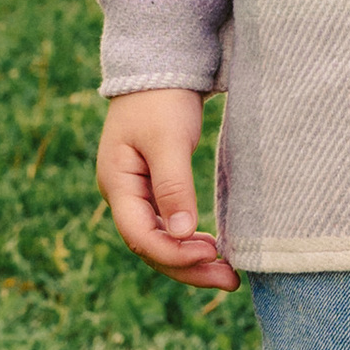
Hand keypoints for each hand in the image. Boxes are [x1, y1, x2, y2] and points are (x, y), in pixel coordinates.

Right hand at [97, 88, 238, 288]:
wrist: (159, 69)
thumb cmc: (161, 99)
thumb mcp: (167, 139)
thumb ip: (174, 186)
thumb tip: (184, 233)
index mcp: (118, 184)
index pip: (141, 236)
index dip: (175, 253)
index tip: (213, 254)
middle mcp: (123, 196)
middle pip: (150, 247)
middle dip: (188, 268)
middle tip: (231, 280)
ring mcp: (136, 195)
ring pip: (160, 241)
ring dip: (191, 260)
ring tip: (228, 274)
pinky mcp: (152, 190)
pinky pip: (168, 227)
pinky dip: (189, 243)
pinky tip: (214, 249)